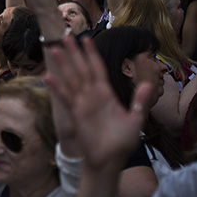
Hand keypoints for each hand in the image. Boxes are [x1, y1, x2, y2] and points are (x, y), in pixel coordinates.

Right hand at [44, 37, 150, 167]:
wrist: (110, 160)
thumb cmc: (122, 142)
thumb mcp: (135, 120)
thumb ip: (139, 101)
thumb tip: (148, 85)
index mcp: (106, 93)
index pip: (98, 68)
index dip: (92, 54)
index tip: (87, 38)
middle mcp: (92, 95)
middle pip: (81, 68)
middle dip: (74, 52)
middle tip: (66, 35)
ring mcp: (82, 103)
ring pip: (71, 78)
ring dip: (63, 64)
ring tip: (54, 48)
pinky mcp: (75, 113)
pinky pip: (65, 97)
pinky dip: (56, 87)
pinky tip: (48, 76)